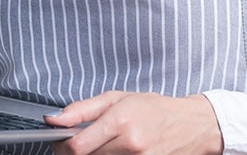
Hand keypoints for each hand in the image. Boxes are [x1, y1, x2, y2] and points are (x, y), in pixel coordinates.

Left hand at [45, 91, 221, 154]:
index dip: (61, 147)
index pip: (78, 146)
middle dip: (74, 152)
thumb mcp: (116, 98)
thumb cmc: (154, 109)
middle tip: (75, 143)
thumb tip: (54, 119)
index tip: (58, 142)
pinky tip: (111, 152)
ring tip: (99, 145)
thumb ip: (81, 109)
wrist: (191, 125)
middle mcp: (130, 144)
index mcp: (120, 121)